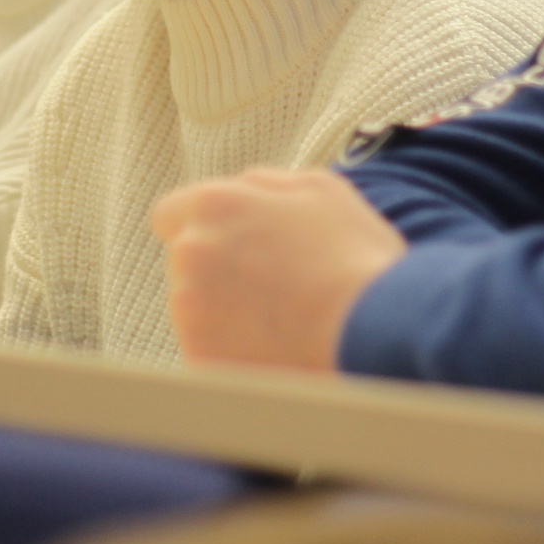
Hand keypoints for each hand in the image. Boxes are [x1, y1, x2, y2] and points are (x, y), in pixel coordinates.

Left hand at [151, 170, 405, 370]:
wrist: (373, 331)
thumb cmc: (353, 255)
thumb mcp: (318, 188)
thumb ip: (264, 183)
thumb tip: (242, 190)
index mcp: (214, 205)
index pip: (170, 214)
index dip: (201, 229)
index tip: (227, 245)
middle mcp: (190, 253)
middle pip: (185, 262)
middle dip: (216, 270)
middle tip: (270, 285)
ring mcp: (190, 311)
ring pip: (194, 309)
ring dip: (222, 312)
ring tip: (279, 320)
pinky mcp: (201, 359)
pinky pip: (208, 351)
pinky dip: (231, 353)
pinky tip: (273, 349)